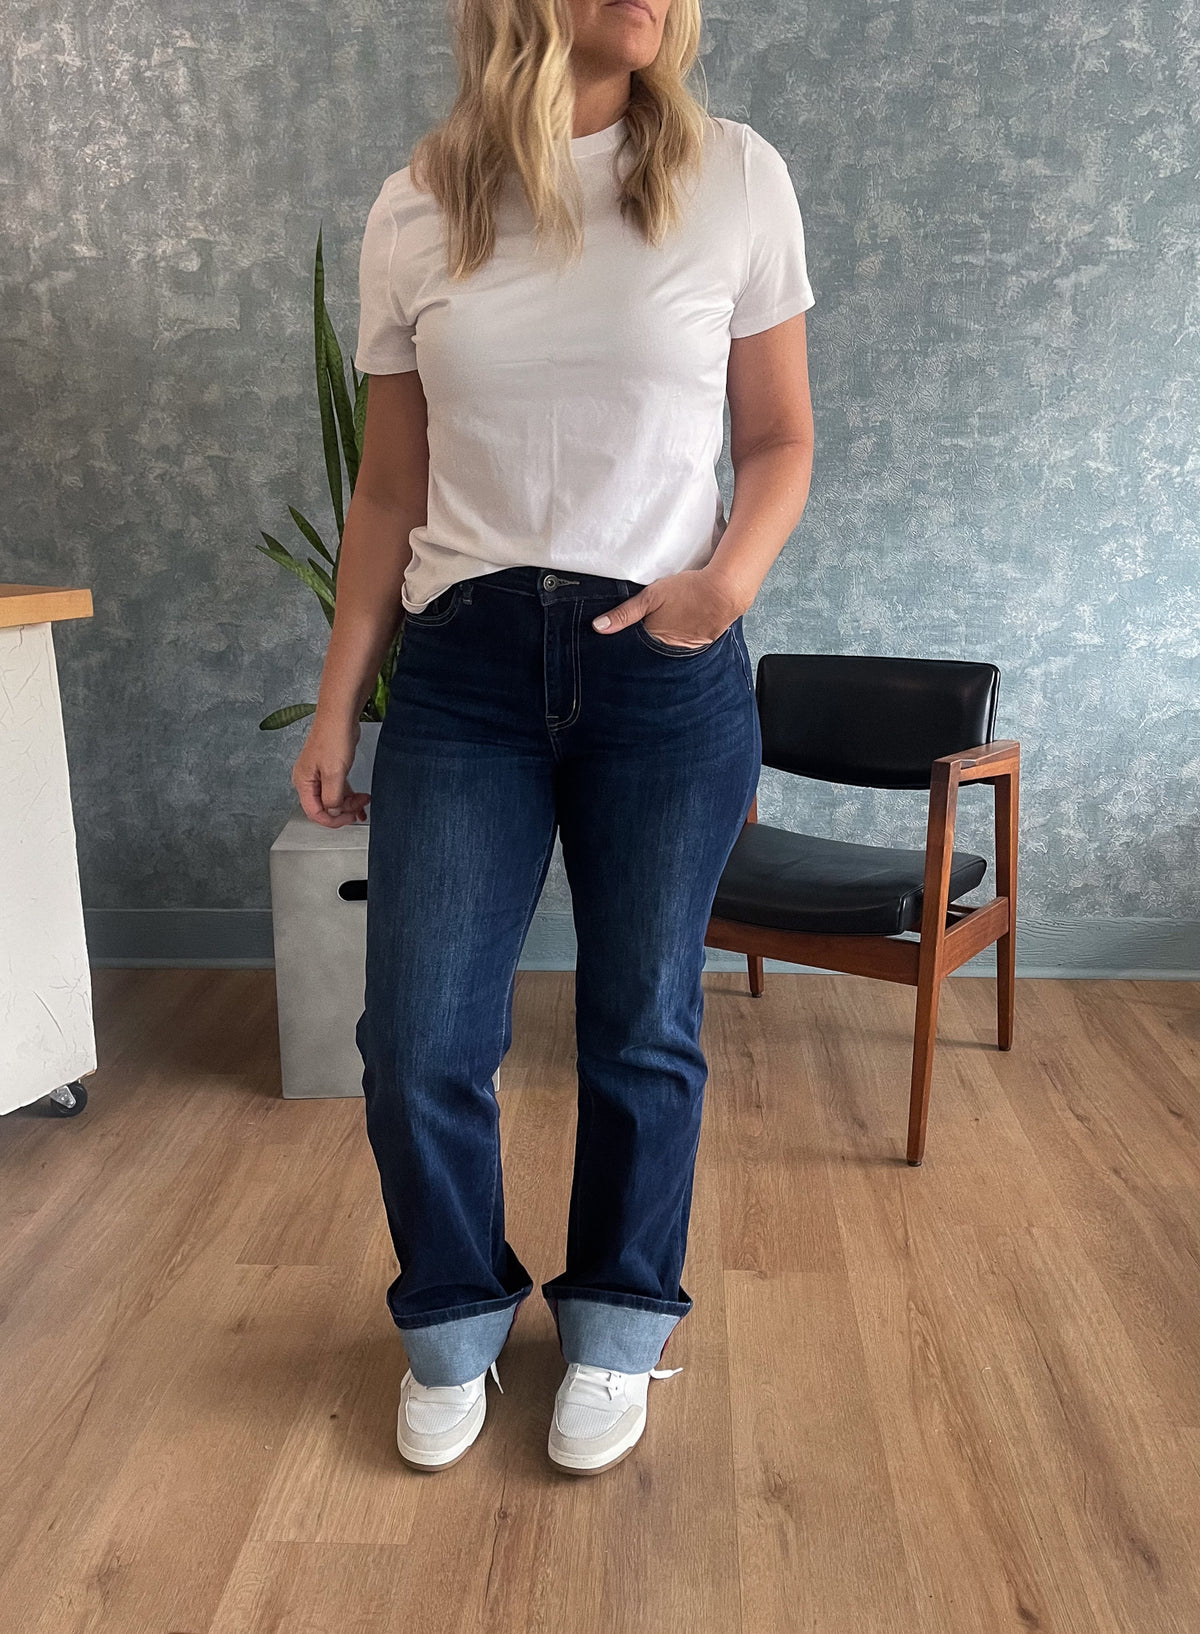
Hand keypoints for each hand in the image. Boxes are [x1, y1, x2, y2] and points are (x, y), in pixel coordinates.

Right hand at [292, 713, 371, 826]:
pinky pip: (338, 789)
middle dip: (343, 810)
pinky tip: (360, 799)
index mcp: (303, 782)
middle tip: (359, 807)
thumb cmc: (333, 736)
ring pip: (333, 798)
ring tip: (363, 803)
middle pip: (324, 807)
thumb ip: (333, 798)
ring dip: (349, 804)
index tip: (348, 818)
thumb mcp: (334, 773)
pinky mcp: (330, 769)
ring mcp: (319, 774)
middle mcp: (309, 780)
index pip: (314, 812)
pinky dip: (349, 796)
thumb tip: (333, 813)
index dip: (332, 820)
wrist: (340, 715)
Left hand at [590, 567, 747, 646]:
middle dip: (650, 643)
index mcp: (654, 639)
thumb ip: (624, 613)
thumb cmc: (687, 590)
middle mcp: (670, 649)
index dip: (632, 639)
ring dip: (668, 641)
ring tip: (672, 624)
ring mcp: (688, 648)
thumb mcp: (650, 596)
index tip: (629, 635)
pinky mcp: (704, 643)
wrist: (725, 591)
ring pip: (671, 648)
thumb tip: (598, 627)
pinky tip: (687, 625)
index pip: (636, 646)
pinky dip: (685, 638)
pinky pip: (689, 645)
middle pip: (654, 649)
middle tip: (655, 625)